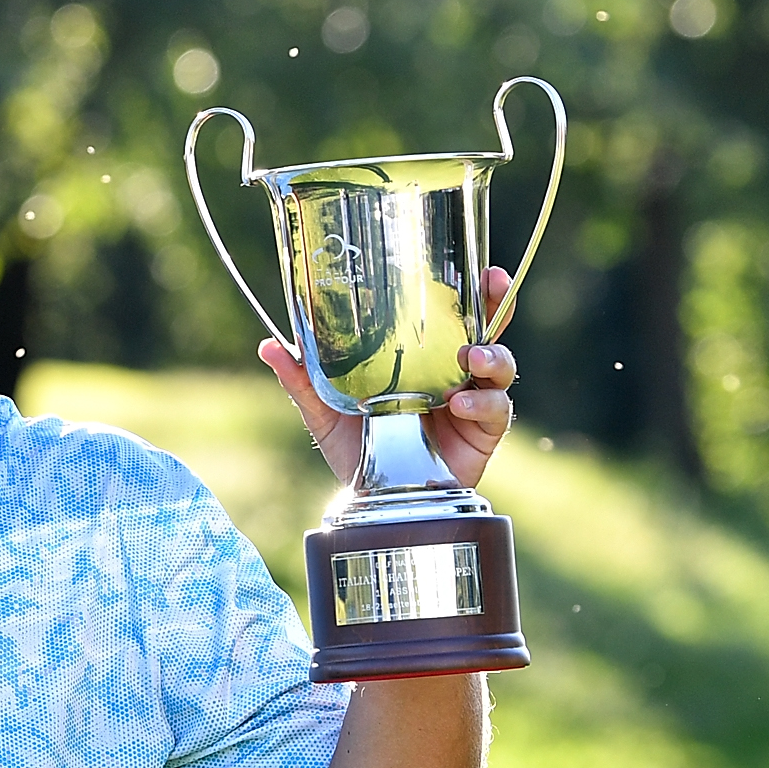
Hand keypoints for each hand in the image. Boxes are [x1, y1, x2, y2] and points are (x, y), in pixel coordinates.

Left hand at [260, 265, 517, 488]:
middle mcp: (454, 372)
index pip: (451, 314)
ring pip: (500, 366)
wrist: (373, 500)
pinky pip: (495, 409)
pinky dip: (481, 403)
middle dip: (496, 303)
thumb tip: (268, 346)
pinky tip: (459, 403)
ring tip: (471, 357)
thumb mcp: (325, 410)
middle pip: (487, 328)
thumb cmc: (357, 449)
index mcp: (424, 357)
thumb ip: (303, 379)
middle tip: (492, 285)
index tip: (475, 266)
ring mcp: (473, 400)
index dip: (467, 289)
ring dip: (492, 355)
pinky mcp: (483, 431)